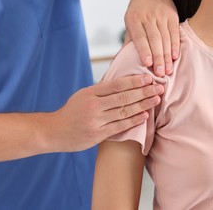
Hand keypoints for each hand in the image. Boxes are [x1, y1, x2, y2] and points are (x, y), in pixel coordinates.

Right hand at [46, 75, 163, 151]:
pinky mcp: (97, 135)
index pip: (116, 84)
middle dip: (143, 92)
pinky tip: (145, 116)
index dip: (134, 81)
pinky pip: (119, 126)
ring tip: (156, 100)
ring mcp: (96, 121)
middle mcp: (93, 106)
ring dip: (142, 105)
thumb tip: (124, 81)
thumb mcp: (83, 95)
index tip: (148, 78)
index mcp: (90, 93)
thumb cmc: (72, 111)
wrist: (54, 131)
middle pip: (123, 97)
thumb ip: (101, 90)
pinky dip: (133, 121)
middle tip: (159, 88)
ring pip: (124, 111)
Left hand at [124, 0, 179, 76]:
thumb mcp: (129, 21)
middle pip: (154, 40)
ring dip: (167, 55)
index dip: (144, 50)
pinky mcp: (172, 14)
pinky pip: (175, 32)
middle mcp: (147, 16)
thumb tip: (118, 60)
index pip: (140, 37)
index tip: (148, 64)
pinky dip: (175, 45)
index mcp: (133, 19)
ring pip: (165, 38)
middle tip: (160, 73)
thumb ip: (128, 41)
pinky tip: (175, 56)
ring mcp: (161, 15)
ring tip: (168, 70)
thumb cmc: (138, 10)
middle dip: (158, 57)